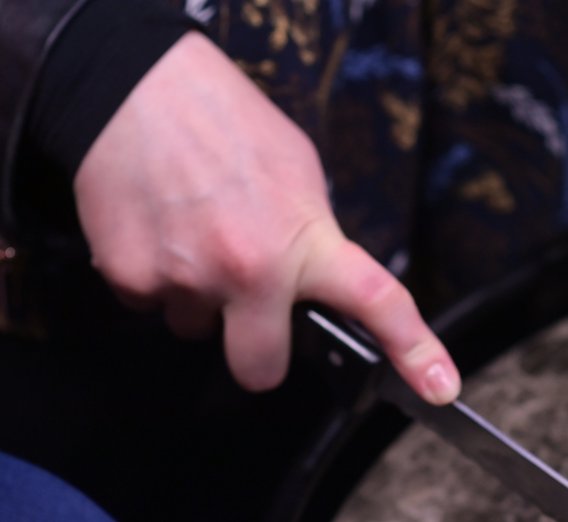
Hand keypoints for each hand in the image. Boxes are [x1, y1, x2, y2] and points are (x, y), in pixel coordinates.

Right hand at [74, 32, 459, 402]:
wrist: (131, 88)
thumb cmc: (219, 120)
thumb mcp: (296, 172)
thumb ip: (311, 236)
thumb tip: (315, 278)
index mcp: (305, 241)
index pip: (376, 303)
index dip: (414, 351)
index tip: (437, 386)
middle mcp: (249, 271)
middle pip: (260, 371)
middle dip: (255, 349)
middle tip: (247, 306)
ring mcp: (187, 282)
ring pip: (196, 329)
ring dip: (198, 299)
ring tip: (193, 234)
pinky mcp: (130, 280)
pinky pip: (149, 304)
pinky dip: (153, 276)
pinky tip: (160, 230)